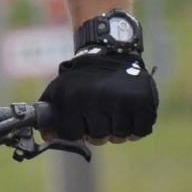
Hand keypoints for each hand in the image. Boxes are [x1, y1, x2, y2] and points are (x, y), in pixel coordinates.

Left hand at [40, 47, 157, 143]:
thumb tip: (48, 137)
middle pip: (98, 138)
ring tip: (114, 113)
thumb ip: (50, 114)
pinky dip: (136, 128)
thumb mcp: (60, 89)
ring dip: (117, 130)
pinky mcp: (143, 102)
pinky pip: (140, 132)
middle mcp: (98, 99)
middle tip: (99, 116)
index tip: (80, 121)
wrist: (112, 53)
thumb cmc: (83, 77)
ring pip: (120, 137)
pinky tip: (129, 114)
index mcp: (74, 97)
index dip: (76, 131)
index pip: (72, 135)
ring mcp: (122, 100)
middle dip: (98, 132)